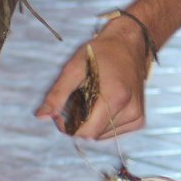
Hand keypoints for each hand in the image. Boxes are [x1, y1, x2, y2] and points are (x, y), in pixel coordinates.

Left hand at [36, 28, 150, 140]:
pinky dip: (103, 123)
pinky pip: (113, 133)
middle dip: (79, 124)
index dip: (69, 126)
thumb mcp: (74, 68)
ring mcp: (137, 117)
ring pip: (102, 136)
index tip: (62, 111)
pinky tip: (103, 105)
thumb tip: (41, 116)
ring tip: (91, 100)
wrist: (128, 44)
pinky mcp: (139, 120)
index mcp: (116, 96)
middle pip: (93, 135)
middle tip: (75, 102)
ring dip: (91, 124)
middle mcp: (130, 110)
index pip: (87, 132)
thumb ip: (57, 94)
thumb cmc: (100, 53)